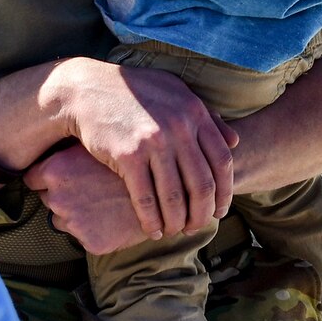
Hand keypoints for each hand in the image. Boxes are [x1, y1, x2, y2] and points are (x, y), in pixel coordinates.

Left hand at [23, 145, 151, 255]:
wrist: (164, 189)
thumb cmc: (128, 162)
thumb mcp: (95, 148)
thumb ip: (70, 152)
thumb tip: (51, 143)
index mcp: (56, 170)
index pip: (31, 179)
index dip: (45, 179)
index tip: (61, 178)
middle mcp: (58, 197)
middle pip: (47, 200)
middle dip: (64, 198)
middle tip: (92, 189)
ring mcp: (73, 222)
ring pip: (62, 222)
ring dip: (77, 216)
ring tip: (105, 203)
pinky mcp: (90, 242)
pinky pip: (83, 238)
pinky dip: (95, 232)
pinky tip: (113, 219)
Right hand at [46, 59, 236, 238]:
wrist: (86, 89)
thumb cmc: (133, 91)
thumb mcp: (175, 92)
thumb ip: (207, 115)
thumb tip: (235, 141)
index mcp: (194, 112)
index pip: (222, 162)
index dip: (224, 192)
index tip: (220, 211)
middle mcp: (178, 127)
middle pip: (202, 184)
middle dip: (202, 214)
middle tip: (197, 227)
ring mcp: (154, 142)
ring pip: (175, 197)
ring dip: (178, 222)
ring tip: (175, 231)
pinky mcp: (127, 155)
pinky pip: (146, 199)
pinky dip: (152, 221)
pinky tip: (153, 231)